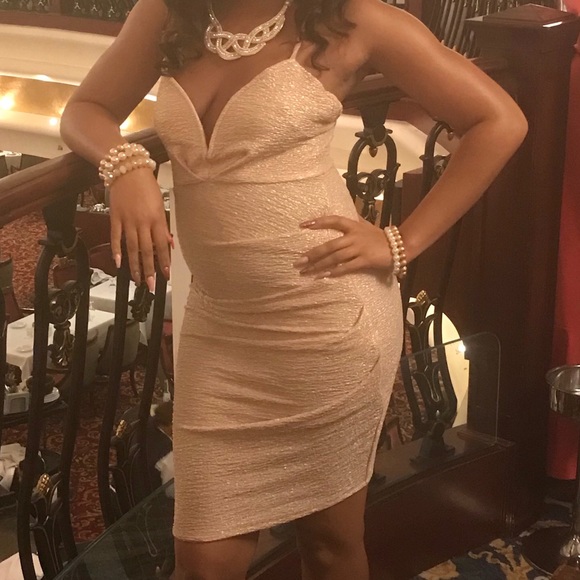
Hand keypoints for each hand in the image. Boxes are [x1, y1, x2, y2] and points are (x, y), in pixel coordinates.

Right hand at [109, 169, 172, 291]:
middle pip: (147, 250)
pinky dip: (117, 250)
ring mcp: (128, 220)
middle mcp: (143, 222)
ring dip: (135, 265)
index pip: (162, 245)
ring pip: (132, 247)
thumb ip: (164, 226)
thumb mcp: (161, 204)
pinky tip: (118, 263)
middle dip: (149, 270)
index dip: (164, 261)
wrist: (126, 168)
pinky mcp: (115, 217)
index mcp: (157, 218)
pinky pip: (116, 236)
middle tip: (151, 285)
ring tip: (137, 279)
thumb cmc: (146, 185)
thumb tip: (169, 243)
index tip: (166, 275)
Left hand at [294, 215, 391, 278]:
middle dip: (312, 254)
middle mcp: (354, 237)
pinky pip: (346, 267)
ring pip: (335, 258)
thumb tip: (338, 217)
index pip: (332, 221)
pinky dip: (334, 272)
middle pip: (329, 245)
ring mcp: (359, 249)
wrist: (399, 246)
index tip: (302, 225)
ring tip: (306, 272)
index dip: (318, 222)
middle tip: (298, 261)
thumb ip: (352, 221)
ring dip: (319, 265)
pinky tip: (323, 276)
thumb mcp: (365, 225)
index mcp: (353, 226)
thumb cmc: (379, 236)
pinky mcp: (365, 260)